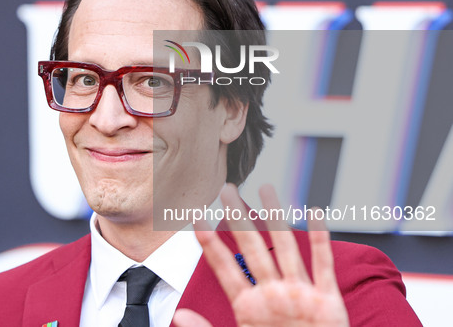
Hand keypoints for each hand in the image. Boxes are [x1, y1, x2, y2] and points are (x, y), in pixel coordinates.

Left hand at [173, 184, 348, 326]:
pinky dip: (321, 241)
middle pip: (252, 247)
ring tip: (267, 191)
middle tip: (227, 190)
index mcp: (247, 305)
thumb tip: (178, 316)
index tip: (197, 219)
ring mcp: (298, 293)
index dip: (210, 242)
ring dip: (276, 218)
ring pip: (285, 247)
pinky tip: (314, 215)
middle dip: (239, 218)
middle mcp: (272, 292)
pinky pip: (323, 266)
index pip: (224, 266)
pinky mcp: (326, 301)